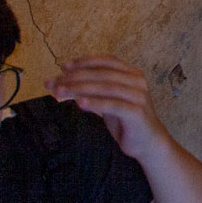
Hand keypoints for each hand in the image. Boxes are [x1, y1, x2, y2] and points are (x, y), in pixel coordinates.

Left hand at [46, 56, 170, 160]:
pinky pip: (113, 105)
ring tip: (59, 91)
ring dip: (80, 88)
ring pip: (106, 87)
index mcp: (132, 74)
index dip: (85, 61)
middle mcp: (137, 81)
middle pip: (103, 74)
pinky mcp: (136, 112)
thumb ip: (93, 91)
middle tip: (54, 82)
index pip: (107, 61)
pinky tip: (79, 103)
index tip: (64, 66)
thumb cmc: (126, 119)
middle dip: (75, 77)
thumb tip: (64, 83)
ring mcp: (138, 96)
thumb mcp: (108, 101)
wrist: (148, 142)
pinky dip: (95, 103)